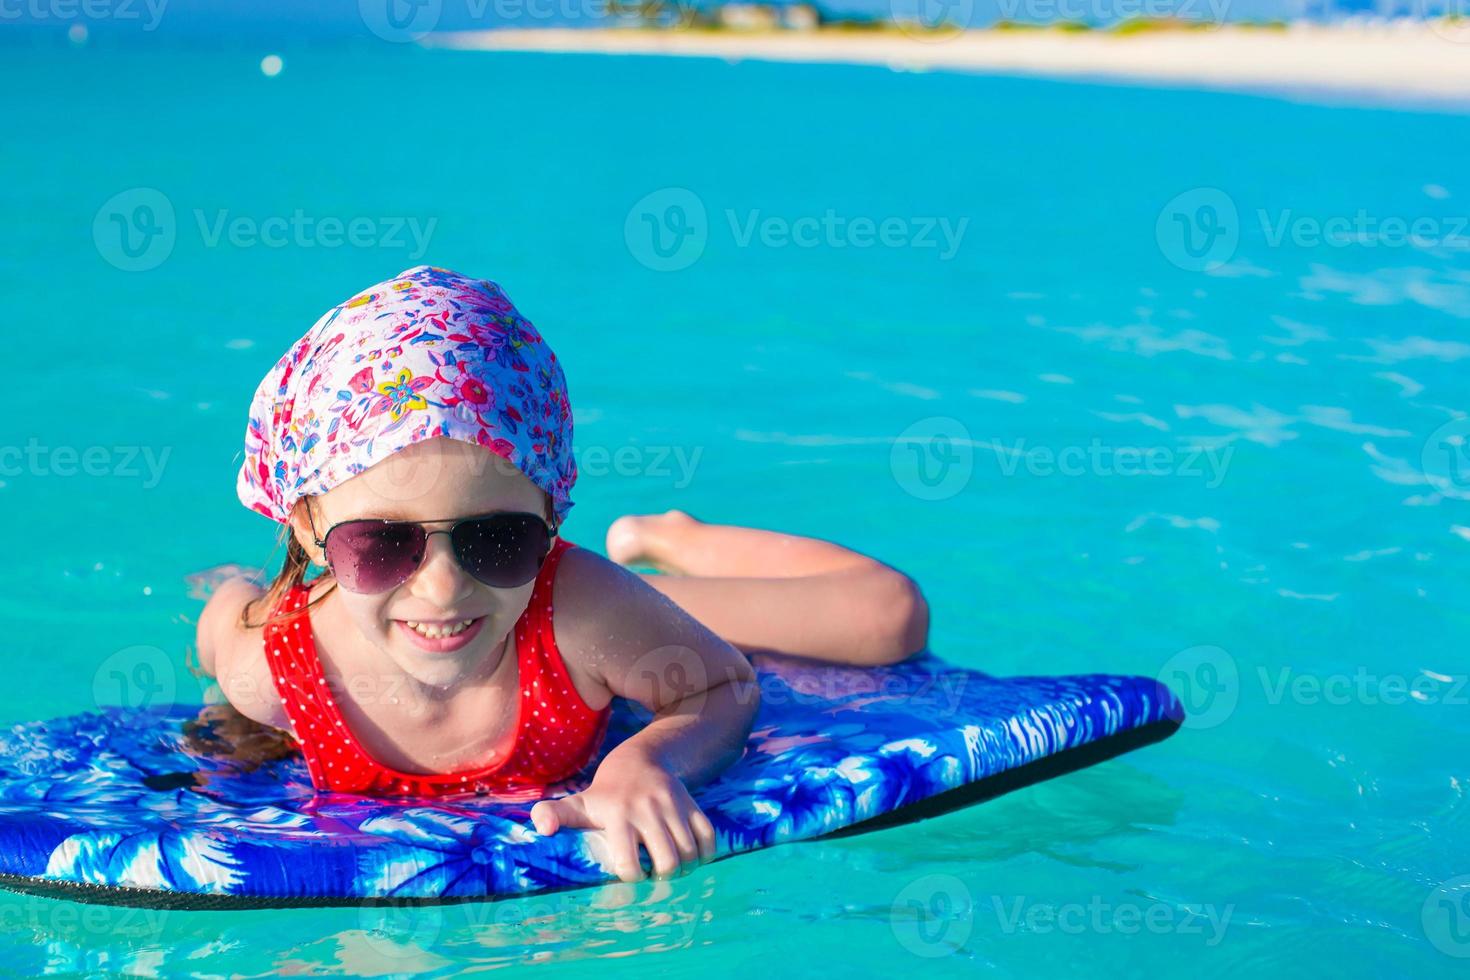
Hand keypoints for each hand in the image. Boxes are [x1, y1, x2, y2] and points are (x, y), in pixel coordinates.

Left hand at [529, 758, 717, 881]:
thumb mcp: (578, 803)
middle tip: (655, 876)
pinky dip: (704, 855)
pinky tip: (691, 856)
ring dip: (684, 869)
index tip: (630, 874)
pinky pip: (708, 838)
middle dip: (663, 878)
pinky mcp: (692, 804)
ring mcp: (673, 806)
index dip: (632, 878)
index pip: (630, 864)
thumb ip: (553, 814)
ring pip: (690, 853)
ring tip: (670, 868)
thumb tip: (542, 829)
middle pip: (668, 863)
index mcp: (617, 815)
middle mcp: (647, 810)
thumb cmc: (605, 793)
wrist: (641, 760)